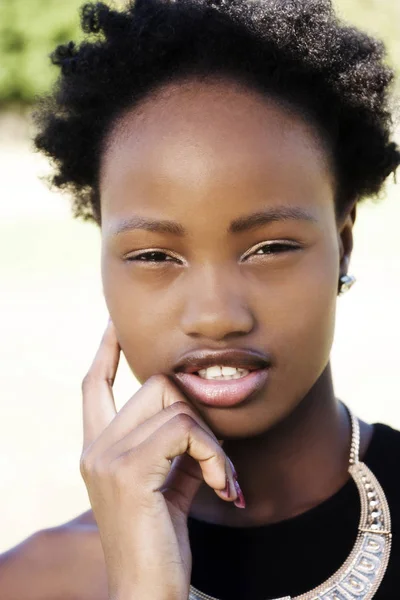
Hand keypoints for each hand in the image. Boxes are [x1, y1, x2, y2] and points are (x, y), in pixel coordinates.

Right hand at [79, 319, 240, 599]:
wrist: (149, 593)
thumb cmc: (163, 539)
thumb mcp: (169, 480)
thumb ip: (176, 442)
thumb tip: (200, 410)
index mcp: (99, 447)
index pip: (94, 385)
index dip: (106, 352)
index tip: (114, 325)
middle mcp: (95, 447)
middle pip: (155, 383)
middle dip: (196, 411)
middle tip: (216, 456)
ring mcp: (106, 456)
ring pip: (174, 402)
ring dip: (212, 440)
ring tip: (222, 479)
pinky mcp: (128, 469)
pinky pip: (185, 429)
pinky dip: (215, 455)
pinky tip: (223, 488)